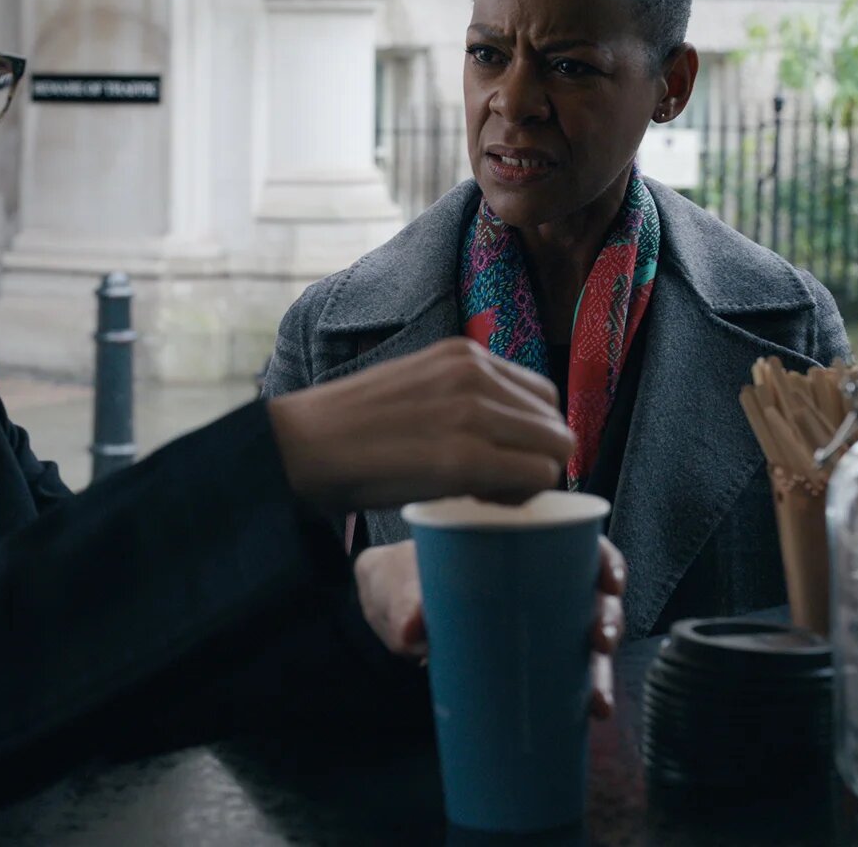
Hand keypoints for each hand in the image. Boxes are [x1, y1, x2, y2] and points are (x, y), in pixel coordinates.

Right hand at [267, 338, 573, 512]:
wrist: (301, 447)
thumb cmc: (349, 429)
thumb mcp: (415, 388)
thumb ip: (460, 397)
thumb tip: (501, 434)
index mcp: (462, 355)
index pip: (539, 394)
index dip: (527, 434)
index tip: (497, 461)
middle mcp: (475, 374)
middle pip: (554, 421)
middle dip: (537, 457)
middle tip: (495, 486)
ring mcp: (472, 413)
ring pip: (555, 449)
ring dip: (531, 481)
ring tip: (485, 495)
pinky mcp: (465, 457)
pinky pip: (536, 476)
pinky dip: (521, 498)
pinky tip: (479, 503)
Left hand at [353, 536, 628, 719]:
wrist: (383, 612)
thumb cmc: (398, 579)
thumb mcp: (392, 580)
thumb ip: (401, 599)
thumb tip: (415, 629)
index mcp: (514, 546)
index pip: (576, 543)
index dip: (604, 559)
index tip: (609, 581)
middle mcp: (537, 582)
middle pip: (591, 594)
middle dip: (607, 618)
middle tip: (600, 640)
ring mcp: (536, 622)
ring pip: (584, 640)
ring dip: (600, 668)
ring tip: (598, 699)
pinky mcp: (526, 658)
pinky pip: (562, 673)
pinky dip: (579, 692)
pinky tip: (589, 713)